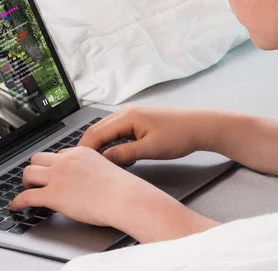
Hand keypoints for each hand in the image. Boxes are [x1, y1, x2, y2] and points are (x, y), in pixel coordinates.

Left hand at [10, 147, 147, 226]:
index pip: (58, 155)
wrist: (124, 198)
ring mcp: (57, 177)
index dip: (53, 165)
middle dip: (35, 169)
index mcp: (80, 153)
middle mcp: (66, 161)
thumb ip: (92, 170)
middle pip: (38, 159)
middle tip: (35, 180)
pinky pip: (27, 196)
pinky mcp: (53, 195)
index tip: (52, 172)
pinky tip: (16, 206)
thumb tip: (88, 181)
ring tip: (26, 190)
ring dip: (25, 182)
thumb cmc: (122, 189)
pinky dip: (18, 201)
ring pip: (29, 173)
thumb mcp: (106, 168)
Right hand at [79, 106, 206, 165]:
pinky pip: (115, 131)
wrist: (198, 126)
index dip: (86, 148)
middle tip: (79, 164)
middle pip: (97, 129)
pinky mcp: (136, 121)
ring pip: (105, 130)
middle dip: (87, 146)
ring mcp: (131, 115)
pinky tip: (109, 154)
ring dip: (97, 144)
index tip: (78, 163)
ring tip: (91, 161)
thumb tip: (104, 159)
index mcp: (128, 116)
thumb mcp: (151, 149)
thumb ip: (125, 153)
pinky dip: (108, 142)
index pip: (97, 132)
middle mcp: (126, 112)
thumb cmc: (179, 135)